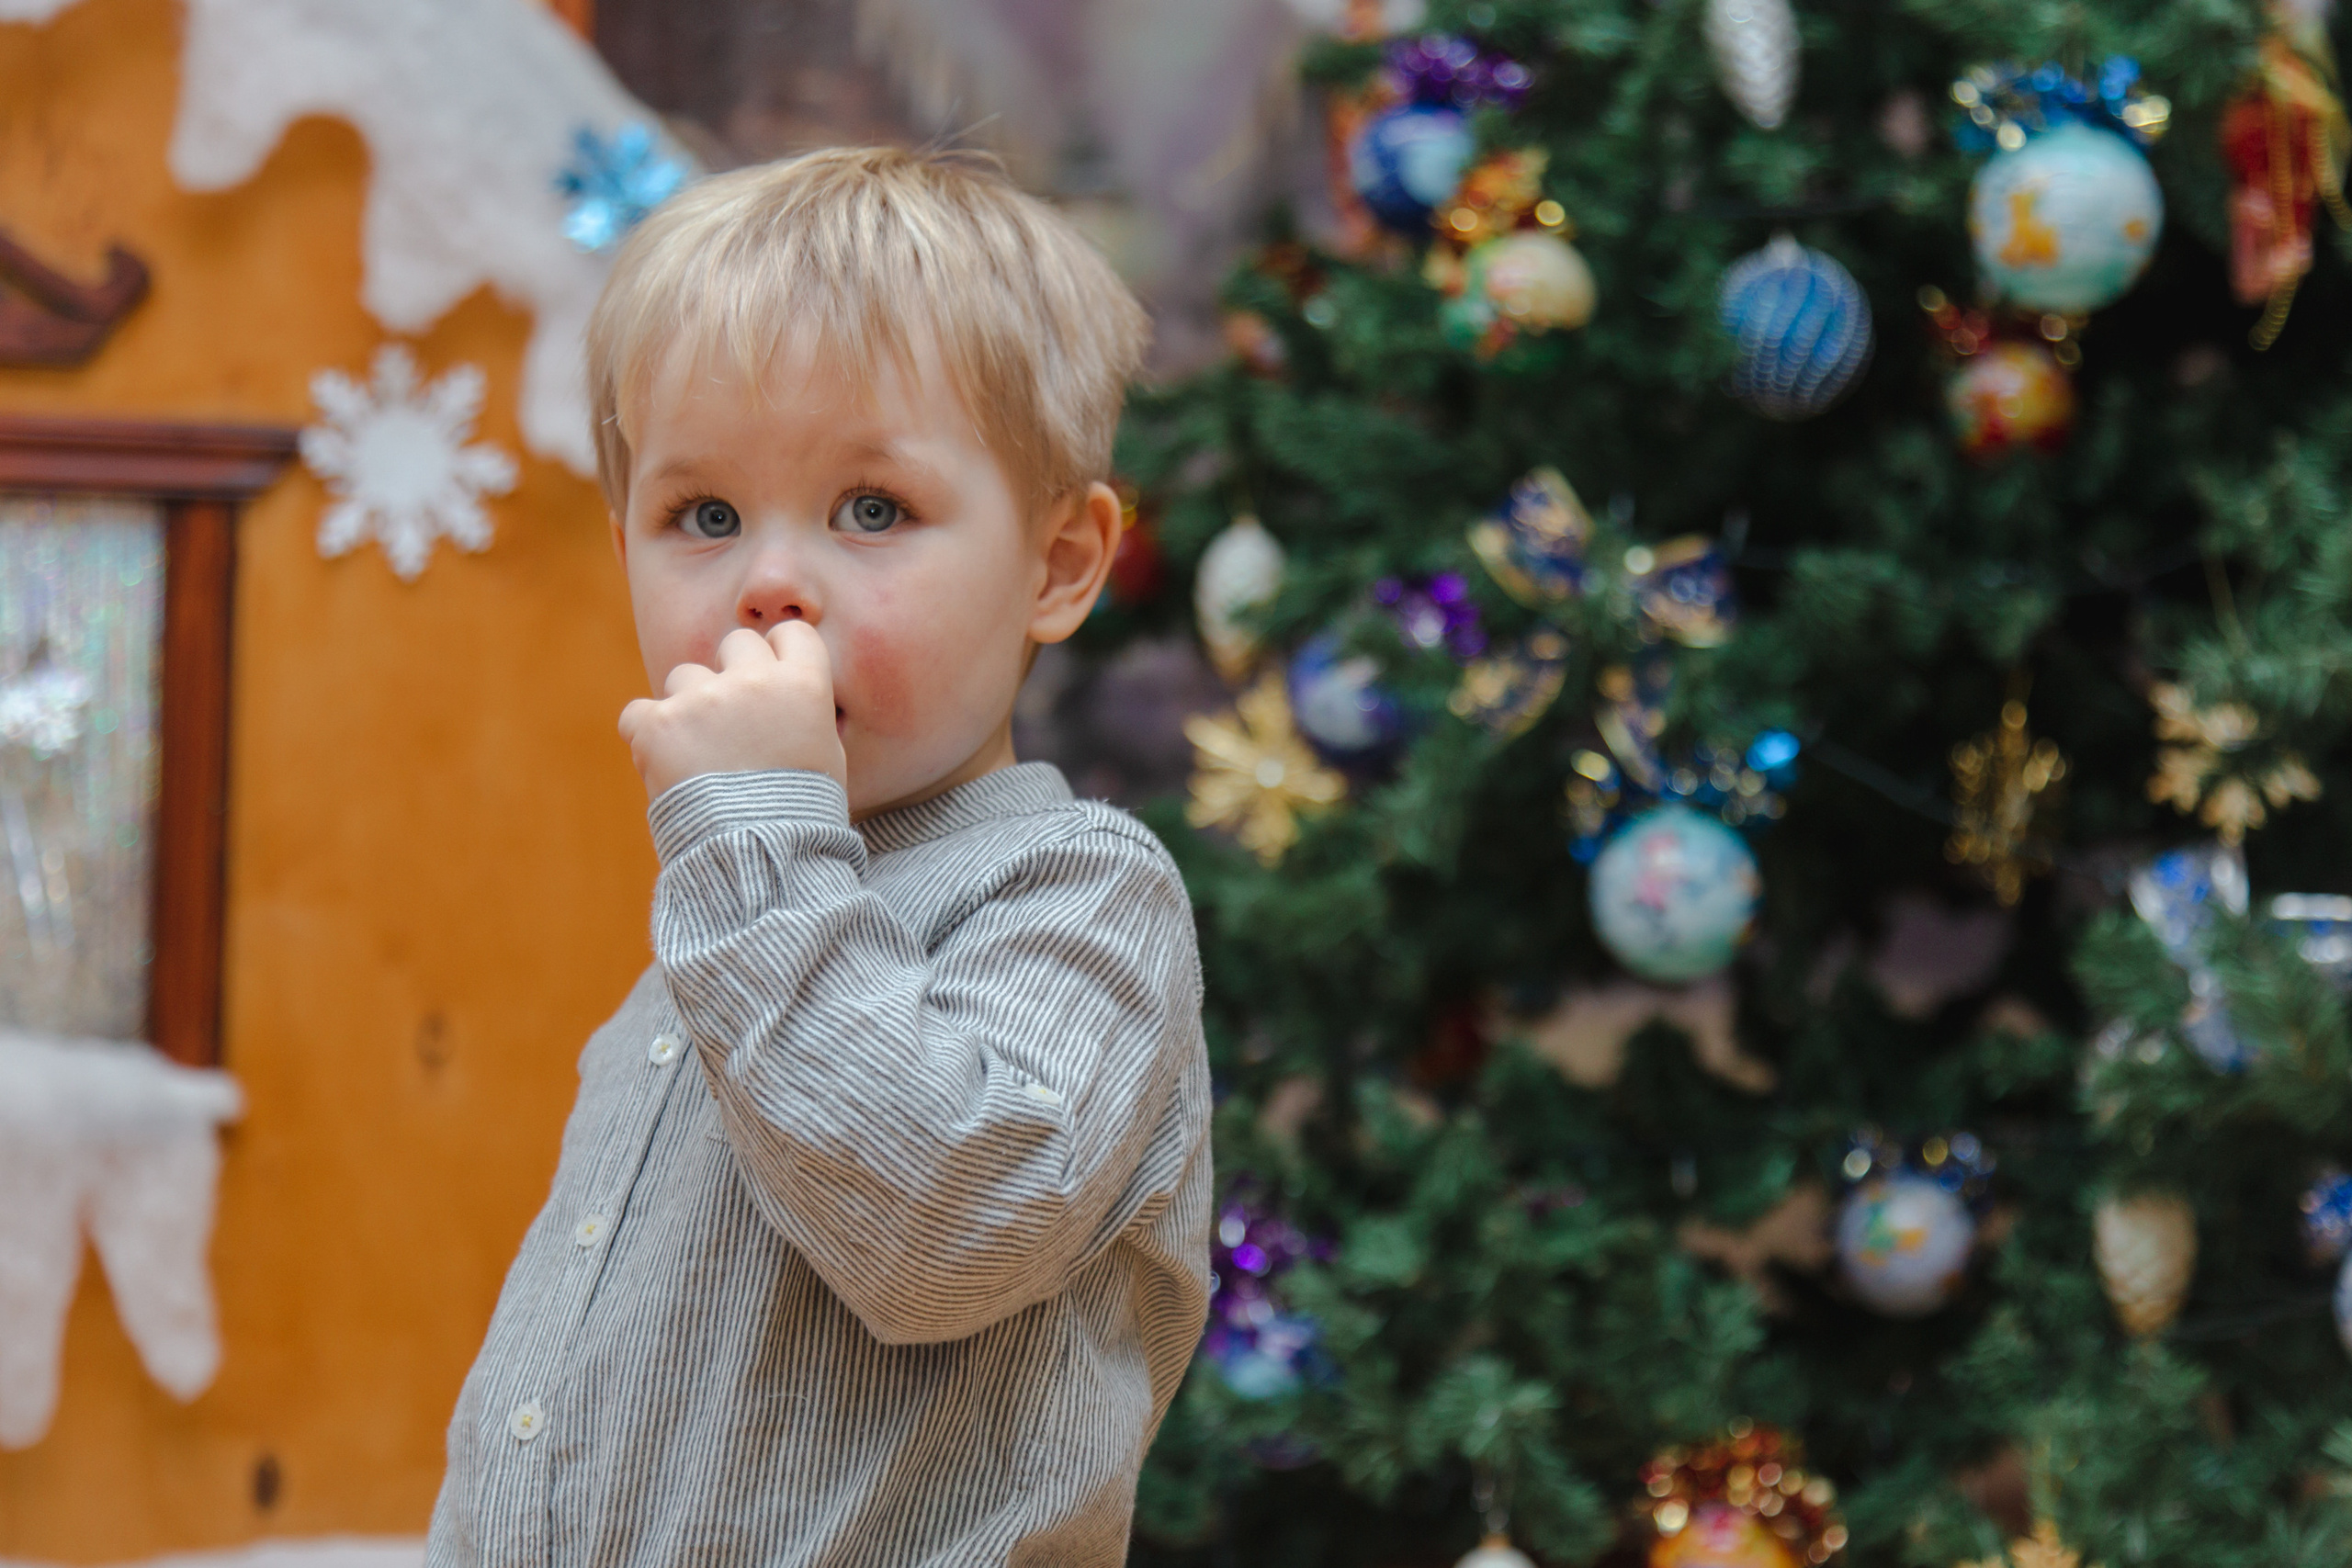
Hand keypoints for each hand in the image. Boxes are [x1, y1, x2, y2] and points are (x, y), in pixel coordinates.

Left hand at [619, 623, 847, 799]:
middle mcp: (753, 681)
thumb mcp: (826, 757)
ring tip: (699, 758)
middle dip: (731, 674)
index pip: (790, 633)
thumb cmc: (800, 814)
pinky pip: (639, 714)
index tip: (771, 680)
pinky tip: (665, 766)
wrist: (756, 859)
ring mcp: (702, 700)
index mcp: (803, 686)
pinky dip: (647, 736)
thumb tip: (784, 695)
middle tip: (731, 721)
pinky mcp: (658, 725)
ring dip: (688, 707)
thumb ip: (803, 713)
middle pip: (735, 644)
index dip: (778, 654)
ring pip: (684, 677)